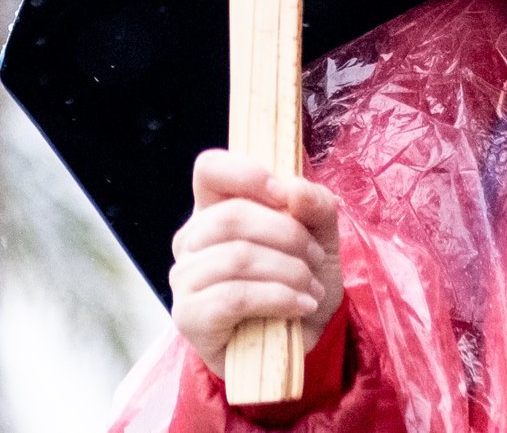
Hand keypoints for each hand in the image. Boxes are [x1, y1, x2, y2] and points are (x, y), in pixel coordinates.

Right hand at [169, 149, 345, 377]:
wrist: (303, 337)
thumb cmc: (301, 277)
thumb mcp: (321, 235)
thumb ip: (315, 204)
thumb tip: (294, 190)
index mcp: (214, 208)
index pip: (209, 169)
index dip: (245, 174)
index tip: (283, 195)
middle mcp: (191, 240)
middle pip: (230, 216)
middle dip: (286, 235)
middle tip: (315, 258)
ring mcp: (185, 278)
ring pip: (236, 257)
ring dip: (288, 271)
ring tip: (312, 288)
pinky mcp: (189, 316)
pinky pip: (234, 297)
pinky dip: (277, 298)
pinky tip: (300, 306)